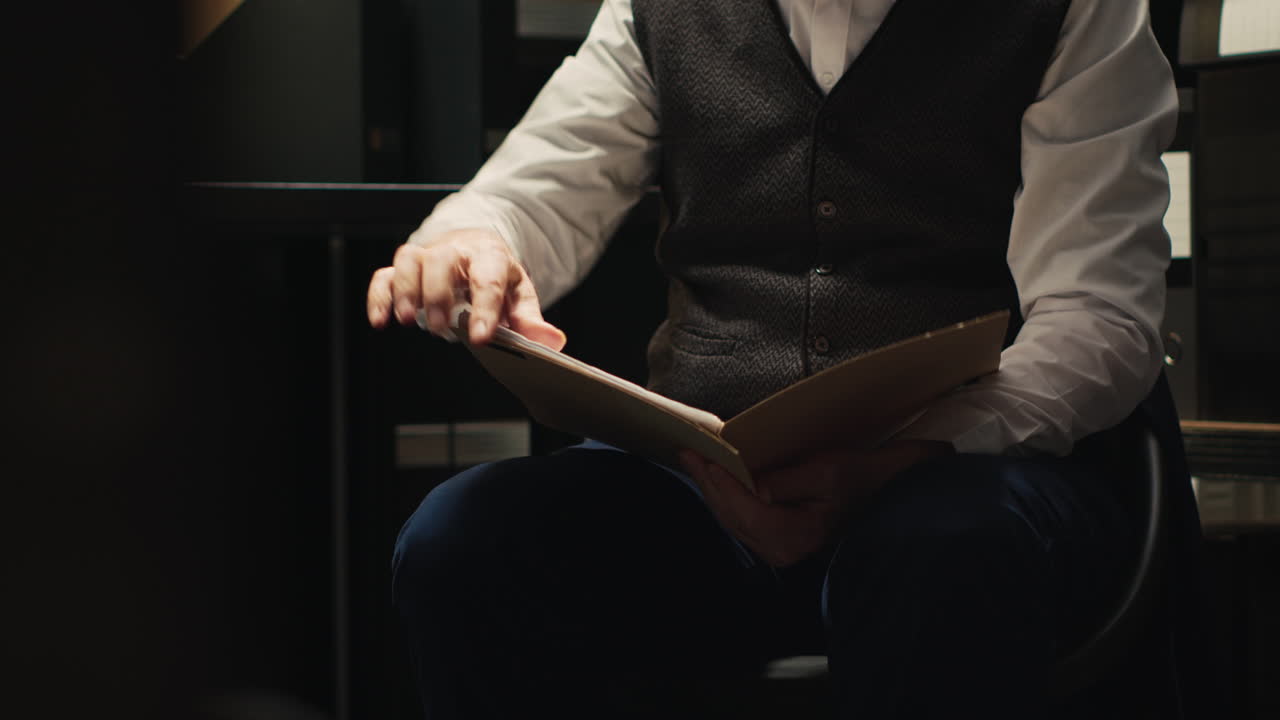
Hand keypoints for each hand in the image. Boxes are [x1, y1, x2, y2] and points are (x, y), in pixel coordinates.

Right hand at [366, 228, 566, 349]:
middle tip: (443, 327)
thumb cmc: (495, 277)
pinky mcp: (403, 269)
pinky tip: (380, 321)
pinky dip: (379, 296)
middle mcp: (455, 252)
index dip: (485, 308)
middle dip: (439, 293)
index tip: (481, 336)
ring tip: (411, 320)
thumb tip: (553, 342)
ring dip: (407, 290)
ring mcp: (426, 257)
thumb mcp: (518, 295)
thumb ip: (531, 320)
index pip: (487, 278)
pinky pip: (384, 275)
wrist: (473, 250)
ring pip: (409, 260)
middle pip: (441, 260)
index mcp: (490, 257)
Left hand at [679, 440, 950, 567]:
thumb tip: (748, 482)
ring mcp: (785, 548)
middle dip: (708, 485)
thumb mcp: (828, 471)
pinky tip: (725, 480)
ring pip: (736, 520)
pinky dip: (733, 499)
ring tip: (700, 464)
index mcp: (795, 536)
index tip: (695, 453)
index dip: (714, 479)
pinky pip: (748, 520)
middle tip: (688, 454)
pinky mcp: (788, 540)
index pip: (740, 507)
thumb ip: (784, 481)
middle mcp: (786, 550)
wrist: (901, 494)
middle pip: (731, 517)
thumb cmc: (871, 480)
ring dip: (717, 492)